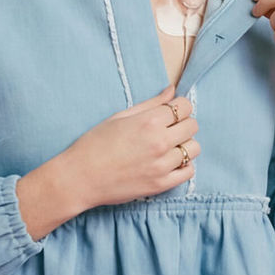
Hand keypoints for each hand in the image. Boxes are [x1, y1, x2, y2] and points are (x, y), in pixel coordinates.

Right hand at [62, 84, 200, 209]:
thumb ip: (151, 104)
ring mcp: (162, 165)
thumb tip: (172, 90)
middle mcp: (159, 142)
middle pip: (192, 126)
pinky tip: (169, 163)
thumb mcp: (120, 117)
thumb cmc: (94, 144)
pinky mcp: (161, 184)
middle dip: (183, 124)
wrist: (80, 177)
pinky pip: (188, 171)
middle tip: (169, 129)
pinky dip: (183, 166)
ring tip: (167, 147)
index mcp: (149, 121)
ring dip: (184, 145)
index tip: (171, 112)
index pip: (185, 106)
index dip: (180, 107)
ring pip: (193, 148)